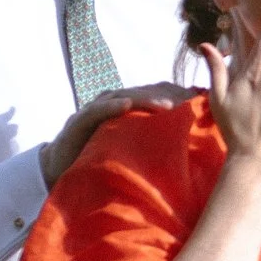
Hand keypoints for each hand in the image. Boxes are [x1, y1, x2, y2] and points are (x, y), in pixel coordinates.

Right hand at [40, 80, 187, 188]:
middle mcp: (114, 103)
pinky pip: (97, 110)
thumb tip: (188, 150)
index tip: (202, 102)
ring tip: (168, 105)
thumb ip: (152, 144)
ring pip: (125, 97)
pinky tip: (126, 104)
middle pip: (145, 93)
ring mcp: (96, 109)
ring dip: (146, 100)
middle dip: (170, 95)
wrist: (59, 168)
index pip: (156, 96)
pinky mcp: (79, 120)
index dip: (178, 97)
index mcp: (128, 108)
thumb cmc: (99, 159)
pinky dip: (112, 106)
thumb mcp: (130, 150)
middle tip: (193, 100)